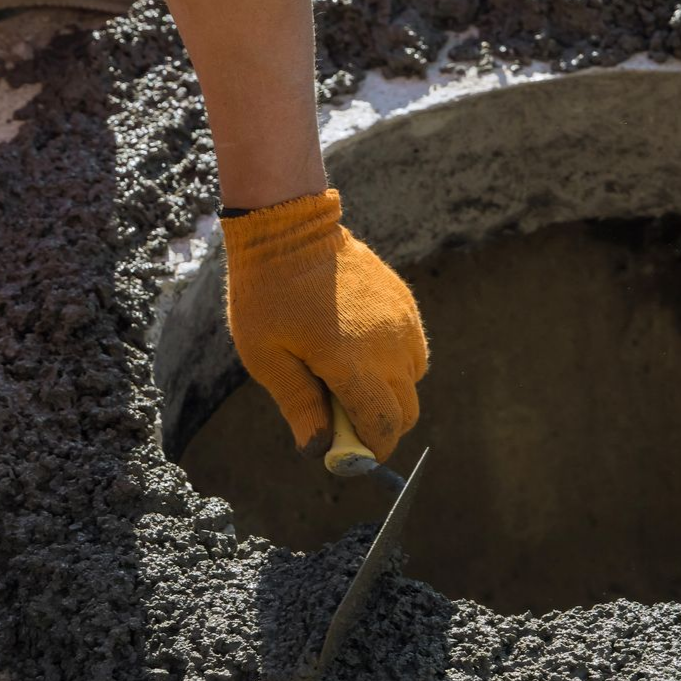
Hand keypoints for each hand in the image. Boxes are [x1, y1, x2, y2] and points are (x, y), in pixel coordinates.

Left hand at [222, 189, 427, 462]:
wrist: (290, 227)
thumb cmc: (267, 294)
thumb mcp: (266, 357)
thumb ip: (298, 405)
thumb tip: (319, 449)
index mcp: (351, 362)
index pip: (383, 426)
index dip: (372, 450)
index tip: (351, 454)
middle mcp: (387, 345)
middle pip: (406, 410)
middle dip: (382, 426)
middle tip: (345, 420)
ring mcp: (402, 322)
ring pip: (413, 380)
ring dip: (389, 392)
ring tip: (347, 377)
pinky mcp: (404, 304)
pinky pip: (413, 350)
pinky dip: (395, 363)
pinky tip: (359, 348)